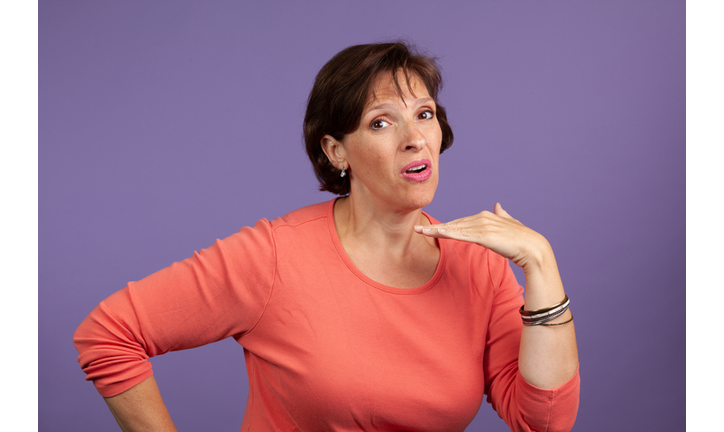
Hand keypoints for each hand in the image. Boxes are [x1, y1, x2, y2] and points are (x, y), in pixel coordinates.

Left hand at [414, 203, 551, 271]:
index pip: (460, 222)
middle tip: (418, 228)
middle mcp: (482, 218)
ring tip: (421, 231)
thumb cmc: (521, 240)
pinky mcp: (483, 236)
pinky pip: (462, 235)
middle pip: (454, 224)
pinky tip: (437, 234)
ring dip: (436, 231)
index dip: (445, 226)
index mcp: (486, 216)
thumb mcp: (509, 224)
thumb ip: (502, 215)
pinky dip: (448, 234)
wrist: (533, 248)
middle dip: (435, 227)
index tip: (431, 228)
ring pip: (454, 229)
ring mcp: (482, 226)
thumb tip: (498, 205)